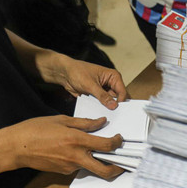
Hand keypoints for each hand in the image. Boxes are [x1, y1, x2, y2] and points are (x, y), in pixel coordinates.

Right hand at [0, 115, 124, 178]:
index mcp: (77, 140)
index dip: (118, 143)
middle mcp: (76, 157)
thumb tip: (101, 122)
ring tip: (101, 153)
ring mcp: (70, 167)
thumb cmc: (35, 129)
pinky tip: (78, 152)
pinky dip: (84, 160)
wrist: (16, 147)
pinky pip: (79, 167)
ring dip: (99, 163)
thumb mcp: (62, 120)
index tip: (120, 139)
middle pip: (105, 170)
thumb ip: (84, 123)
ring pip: (92, 168)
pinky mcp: (64, 172)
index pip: (107, 146)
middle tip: (123, 163)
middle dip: (118, 169)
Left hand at [6, 30, 127, 109]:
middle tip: (114, 115)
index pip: (123, 92)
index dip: (121, 102)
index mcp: (113, 76)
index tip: (118, 112)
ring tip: (106, 115)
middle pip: (118, 98)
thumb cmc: (77, 72)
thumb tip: (114, 105)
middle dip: (115, 106)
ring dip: (108, 108)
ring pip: (111, 103)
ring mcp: (105, 90)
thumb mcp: (90, 85)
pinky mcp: (98, 96)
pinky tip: (99, 113)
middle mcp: (111, 83)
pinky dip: (101, 109)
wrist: (64, 73)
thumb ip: (103, 96)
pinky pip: (102, 105)